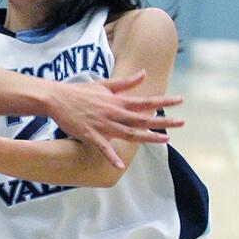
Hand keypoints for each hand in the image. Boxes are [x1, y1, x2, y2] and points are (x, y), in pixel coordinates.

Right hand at [47, 69, 184, 167]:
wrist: (57, 98)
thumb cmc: (80, 91)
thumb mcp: (105, 84)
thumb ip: (125, 83)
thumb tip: (144, 73)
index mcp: (118, 101)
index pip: (145, 101)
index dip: (163, 101)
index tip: (180, 101)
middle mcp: (114, 113)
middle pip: (142, 118)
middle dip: (163, 120)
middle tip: (182, 122)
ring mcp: (103, 124)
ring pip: (129, 132)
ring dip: (148, 136)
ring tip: (165, 140)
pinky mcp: (90, 134)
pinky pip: (103, 147)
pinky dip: (111, 155)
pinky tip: (120, 165)